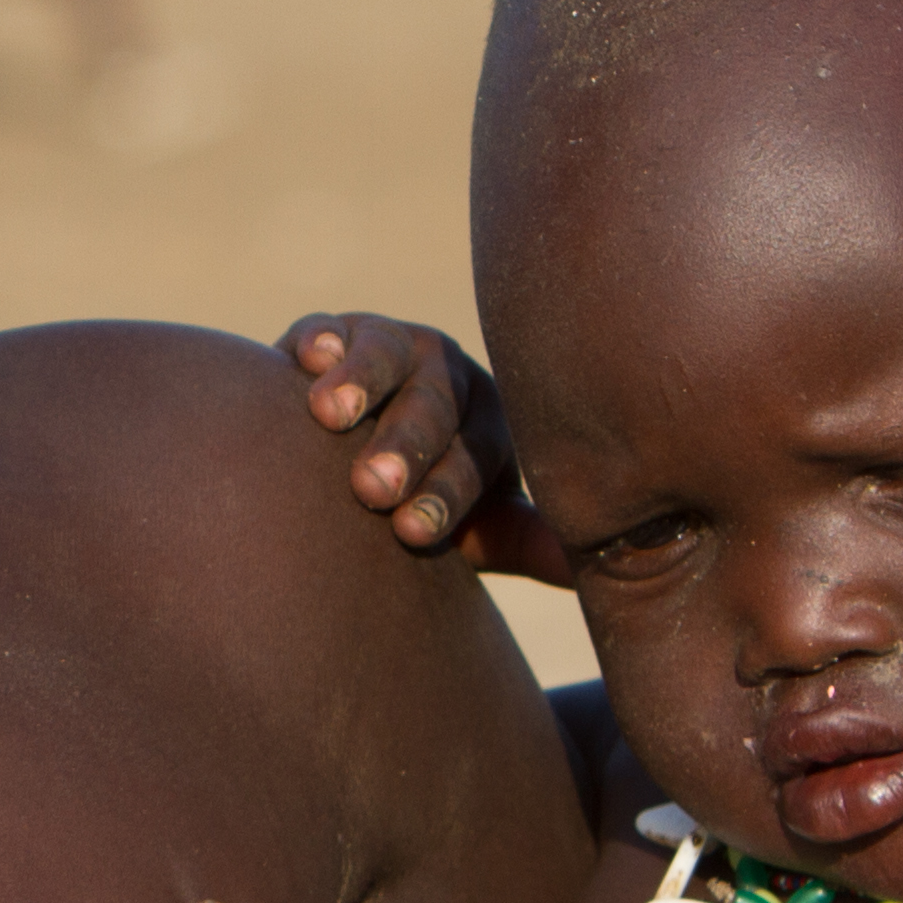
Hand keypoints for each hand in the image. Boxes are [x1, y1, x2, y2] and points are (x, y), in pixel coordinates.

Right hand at [283, 314, 568, 580]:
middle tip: (373, 488)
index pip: (475, 458)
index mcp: (488, 424)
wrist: (350, 455)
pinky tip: (310, 356)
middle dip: (404, 446)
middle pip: (432, 406)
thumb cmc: (425, 498)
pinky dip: (320, 340)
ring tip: (330, 414)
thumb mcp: (479, 522)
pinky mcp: (331, 333)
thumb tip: (592, 572)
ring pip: (384, 357)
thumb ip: (524, 539)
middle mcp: (446, 377)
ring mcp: (391, 347)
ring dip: (360, 383)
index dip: (445, 494)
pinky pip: (325, 329)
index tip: (412, 532)